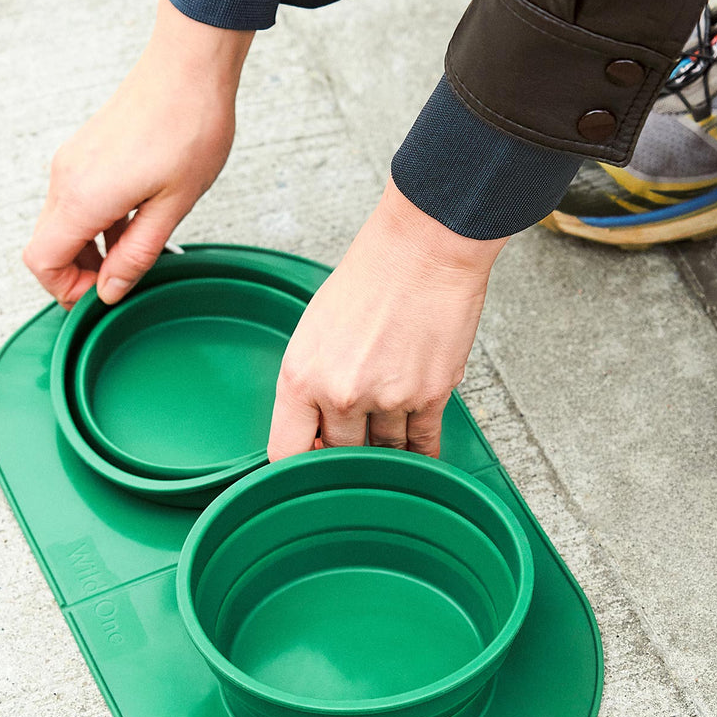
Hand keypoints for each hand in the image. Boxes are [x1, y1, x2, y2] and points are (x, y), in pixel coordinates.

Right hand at [23, 0, 254, 307]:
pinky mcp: (86, 151)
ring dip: (91, 248)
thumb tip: (110, 291)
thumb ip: (136, 255)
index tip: (105, 294)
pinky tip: (136, 222)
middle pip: (49, 245)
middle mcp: (67, 178)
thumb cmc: (189, 127)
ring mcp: (73, 161)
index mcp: (83, 197)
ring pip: (64, 223)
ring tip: (137, 251)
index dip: (66, 289)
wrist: (190, 67)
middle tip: (124, 280)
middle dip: (80, 272)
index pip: (42, 261)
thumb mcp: (172, 206)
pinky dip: (98, 222)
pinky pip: (78, 200)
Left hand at [268, 177, 507, 459]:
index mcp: (300, 377)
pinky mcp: (430, 396)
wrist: (422, 252)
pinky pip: (422, 444)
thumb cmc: (367, 281)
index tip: (311, 464)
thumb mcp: (313, 333)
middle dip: (347, 451)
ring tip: (390, 426)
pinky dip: (420, 452)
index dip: (299, 465)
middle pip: (339, 456)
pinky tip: (417, 452)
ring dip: (386, 447)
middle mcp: (341, 394)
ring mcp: (388, 398)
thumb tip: (314, 429)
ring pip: (384, 451)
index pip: (287, 452)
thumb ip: (308, 386)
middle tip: (356, 440)